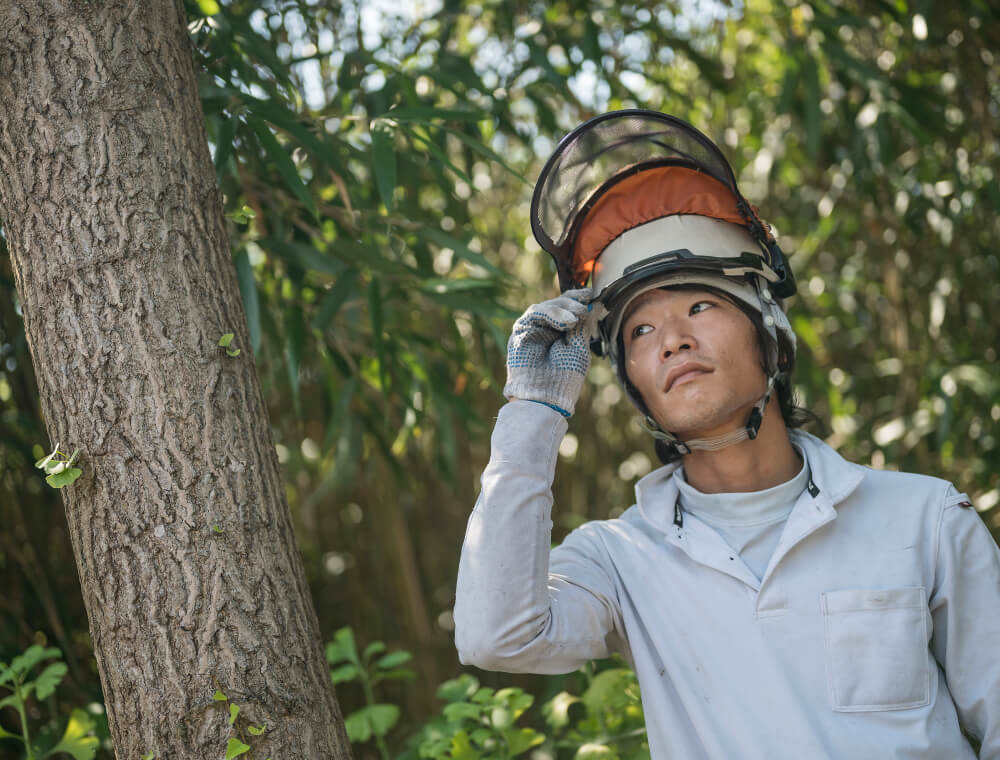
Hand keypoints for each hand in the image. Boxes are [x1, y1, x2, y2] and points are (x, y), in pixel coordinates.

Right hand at [503, 288, 592, 416]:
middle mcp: (544, 329)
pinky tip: (566, 322)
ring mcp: (531, 330)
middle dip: (571, 303)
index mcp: (560, 333)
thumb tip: (596, 304)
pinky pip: (535, 314)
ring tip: (575, 319)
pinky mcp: (520, 332)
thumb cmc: (565, 377)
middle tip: (584, 309)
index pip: (566, 309)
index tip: (590, 294)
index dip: (576, 299)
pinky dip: (551, 314)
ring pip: (545, 307)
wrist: (547, 396)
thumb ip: (584, 325)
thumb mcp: (579, 347)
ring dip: (562, 308)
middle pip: (555, 304)